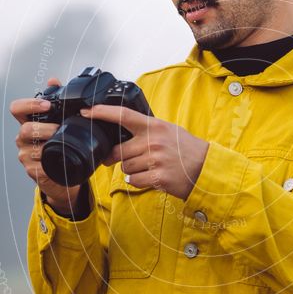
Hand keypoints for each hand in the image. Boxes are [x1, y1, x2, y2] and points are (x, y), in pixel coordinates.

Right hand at [10, 77, 81, 212]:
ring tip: (64, 145)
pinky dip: (51, 164)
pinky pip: (40, 167)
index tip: (47, 105)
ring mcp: (25, 155)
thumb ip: (57, 101)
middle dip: (45, 129)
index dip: (30, 104)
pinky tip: (60, 161)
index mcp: (28, 122)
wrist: (63, 173)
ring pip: (34, 149)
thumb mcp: (60, 122)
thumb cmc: (59, 145)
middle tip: (60, 130)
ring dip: (51, 146)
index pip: (17, 108)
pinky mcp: (32, 171)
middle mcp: (23, 138)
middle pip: (25, 129)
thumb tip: (53, 80)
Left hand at [80, 105, 208, 200]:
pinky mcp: (157, 177)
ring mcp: (155, 159)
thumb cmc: (187, 149)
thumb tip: (121, 134)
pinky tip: (152, 177)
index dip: (102, 112)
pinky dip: (139, 181)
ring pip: (125, 168)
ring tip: (149, 167)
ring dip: (132, 170)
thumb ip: (146, 130)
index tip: (86, 111)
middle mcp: (153, 141)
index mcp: (154, 126)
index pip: (123, 115)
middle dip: (116, 158)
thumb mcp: (168, 130)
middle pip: (118, 151)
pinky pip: (134, 181)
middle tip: (122, 158)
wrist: (206, 168)